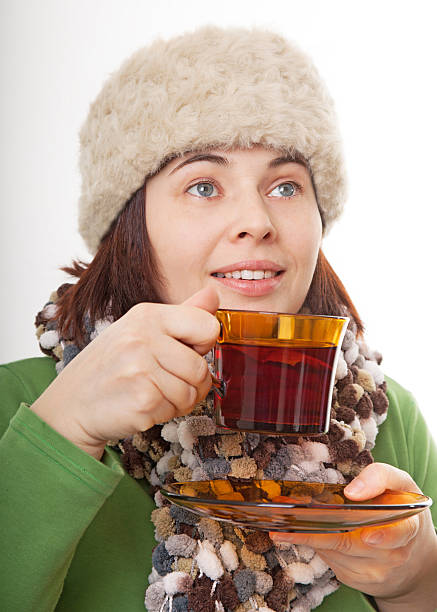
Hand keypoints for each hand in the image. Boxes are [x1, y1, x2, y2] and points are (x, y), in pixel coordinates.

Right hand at [30, 287, 219, 459]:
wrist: (72, 403)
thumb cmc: (111, 365)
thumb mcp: (142, 329)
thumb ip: (183, 315)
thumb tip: (213, 294)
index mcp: (147, 315)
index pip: (207, 326)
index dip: (203, 345)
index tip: (186, 351)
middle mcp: (143, 337)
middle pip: (202, 368)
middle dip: (190, 383)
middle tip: (164, 382)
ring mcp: (141, 369)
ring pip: (192, 393)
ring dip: (177, 402)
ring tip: (152, 393)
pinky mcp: (143, 400)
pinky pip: (176, 411)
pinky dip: (164, 414)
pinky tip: (142, 405)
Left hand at [269, 463, 436, 610]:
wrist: (409, 551)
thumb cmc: (399, 509)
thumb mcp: (399, 483)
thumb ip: (379, 477)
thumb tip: (353, 491)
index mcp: (406, 526)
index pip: (398, 534)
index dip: (383, 536)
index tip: (367, 537)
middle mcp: (392, 554)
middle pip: (349, 544)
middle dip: (314, 531)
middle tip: (286, 520)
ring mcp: (374, 570)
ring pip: (334, 552)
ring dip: (306, 535)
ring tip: (282, 520)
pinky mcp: (356, 578)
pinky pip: (329, 560)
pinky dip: (312, 543)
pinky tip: (299, 531)